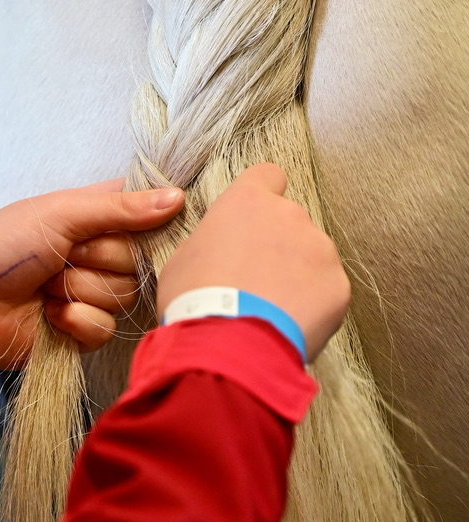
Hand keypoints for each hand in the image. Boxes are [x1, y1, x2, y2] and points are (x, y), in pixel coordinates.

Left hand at [0, 179, 183, 367]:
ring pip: (125, 297)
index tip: (133, 226)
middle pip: (140, 261)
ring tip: (46, 286)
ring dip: (80, 291)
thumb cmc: (2, 246)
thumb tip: (178, 197)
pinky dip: (75, 321)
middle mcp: (101, 254)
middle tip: (62, 257)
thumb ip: (121, 208)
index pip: (149, 214)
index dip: (148, 222)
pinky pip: (106, 329)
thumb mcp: (61, 214)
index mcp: (98, 217)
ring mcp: (93, 292)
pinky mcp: (83, 330)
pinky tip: (49, 314)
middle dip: (97, 261)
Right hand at [157, 163, 350, 362]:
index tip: (255, 219)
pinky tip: (288, 323)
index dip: (262, 195)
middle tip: (255, 280)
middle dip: (277, 245)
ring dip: (297, 275)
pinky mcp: (338, 284)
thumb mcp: (183, 259)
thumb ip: (211, 241)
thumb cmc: (197, 301)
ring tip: (271, 308)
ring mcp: (319, 248)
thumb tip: (219, 249)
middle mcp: (289, 215)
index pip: (268, 175)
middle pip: (289, 221)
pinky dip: (313, 304)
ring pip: (311, 255)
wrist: (227, 346)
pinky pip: (327, 288)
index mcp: (248, 202)